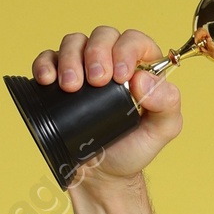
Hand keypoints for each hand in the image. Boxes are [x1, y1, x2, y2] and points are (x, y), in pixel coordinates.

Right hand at [30, 26, 182, 179]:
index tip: (120, 76)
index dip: (126, 49)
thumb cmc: (132, 151)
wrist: (102, 177)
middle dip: (97, 52)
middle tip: (96, 81)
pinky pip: (48, 59)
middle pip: (102, 36)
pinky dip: (45, 64)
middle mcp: (110, 62)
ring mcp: (82, 69)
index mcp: (138, 67)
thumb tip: (143, 79)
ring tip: (71, 86)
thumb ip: (167, 104)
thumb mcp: (161, 132)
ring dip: (70, 58)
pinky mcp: (59, 81)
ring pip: (74, 42)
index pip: (134, 40)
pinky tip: (47, 80)